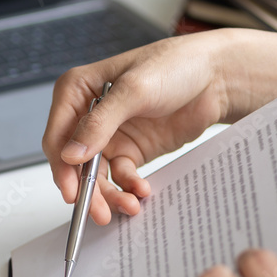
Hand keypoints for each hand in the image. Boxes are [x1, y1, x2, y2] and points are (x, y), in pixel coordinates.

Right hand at [43, 29, 276, 224]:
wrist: (218, 76)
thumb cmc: (176, 65)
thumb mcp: (134, 90)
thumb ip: (99, 123)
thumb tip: (70, 154)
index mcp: (77, 91)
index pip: (57, 136)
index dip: (61, 167)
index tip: (72, 191)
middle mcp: (87, 115)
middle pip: (73, 162)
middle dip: (86, 189)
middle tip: (97, 211)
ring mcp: (108, 135)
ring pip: (96, 175)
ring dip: (109, 194)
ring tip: (127, 207)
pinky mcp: (130, 150)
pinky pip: (121, 176)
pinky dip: (130, 187)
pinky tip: (142, 191)